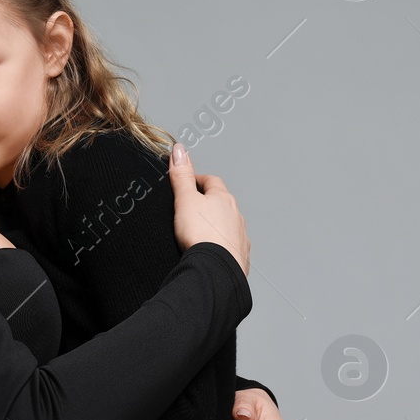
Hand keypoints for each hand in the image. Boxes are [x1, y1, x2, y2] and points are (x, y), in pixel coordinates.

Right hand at [168, 142, 248, 274]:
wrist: (215, 268)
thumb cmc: (201, 235)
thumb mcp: (184, 200)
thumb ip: (181, 176)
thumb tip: (179, 150)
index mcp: (223, 198)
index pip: (211, 180)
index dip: (197, 180)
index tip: (187, 185)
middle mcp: (236, 215)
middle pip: (221, 202)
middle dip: (208, 202)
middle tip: (191, 207)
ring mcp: (240, 235)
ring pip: (228, 223)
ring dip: (216, 223)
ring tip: (200, 230)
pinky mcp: (240, 255)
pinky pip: (230, 244)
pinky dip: (221, 243)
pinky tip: (211, 249)